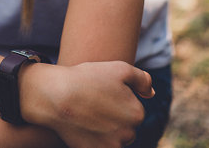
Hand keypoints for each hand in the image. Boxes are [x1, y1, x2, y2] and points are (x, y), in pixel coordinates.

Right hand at [20, 60, 152, 147]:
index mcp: (137, 114)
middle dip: (114, 117)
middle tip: (95, 103)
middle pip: (125, 126)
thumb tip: (151, 94)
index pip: (134, 109)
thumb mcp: (119, 68)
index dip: (118, 99)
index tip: (103, 92)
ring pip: (114, 138)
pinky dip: (95, 139)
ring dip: (105, 130)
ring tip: (88, 114)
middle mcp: (129, 134)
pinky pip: (101, 145)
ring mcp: (112, 146)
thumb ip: (142, 79)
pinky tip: (84, 126)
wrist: (57, 96)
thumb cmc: (88, 79)